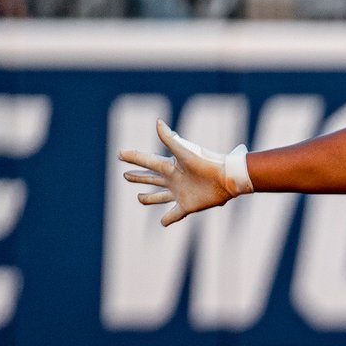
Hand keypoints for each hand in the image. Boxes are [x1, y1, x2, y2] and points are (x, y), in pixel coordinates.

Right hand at [119, 119, 251, 225]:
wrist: (226, 179)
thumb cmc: (206, 163)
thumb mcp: (185, 152)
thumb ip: (170, 140)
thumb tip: (158, 122)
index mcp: (169, 167)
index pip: (146, 161)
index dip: (133, 157)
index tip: (120, 153)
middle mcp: (172, 180)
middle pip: (150, 178)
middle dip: (138, 176)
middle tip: (125, 175)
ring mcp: (179, 193)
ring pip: (159, 196)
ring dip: (148, 198)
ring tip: (139, 198)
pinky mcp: (188, 205)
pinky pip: (174, 214)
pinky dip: (168, 219)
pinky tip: (162, 223)